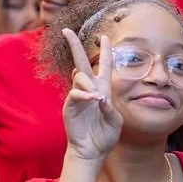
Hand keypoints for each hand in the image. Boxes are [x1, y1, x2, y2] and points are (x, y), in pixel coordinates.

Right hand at [60, 29, 122, 159]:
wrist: (93, 151)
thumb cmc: (105, 135)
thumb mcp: (115, 121)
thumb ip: (110, 108)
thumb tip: (100, 97)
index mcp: (103, 89)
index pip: (104, 66)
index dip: (105, 51)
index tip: (105, 37)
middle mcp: (89, 89)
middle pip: (81, 63)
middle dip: (74, 46)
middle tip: (67, 31)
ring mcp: (78, 97)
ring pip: (79, 77)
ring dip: (88, 83)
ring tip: (96, 97)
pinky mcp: (70, 106)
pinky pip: (74, 94)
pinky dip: (83, 94)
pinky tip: (91, 99)